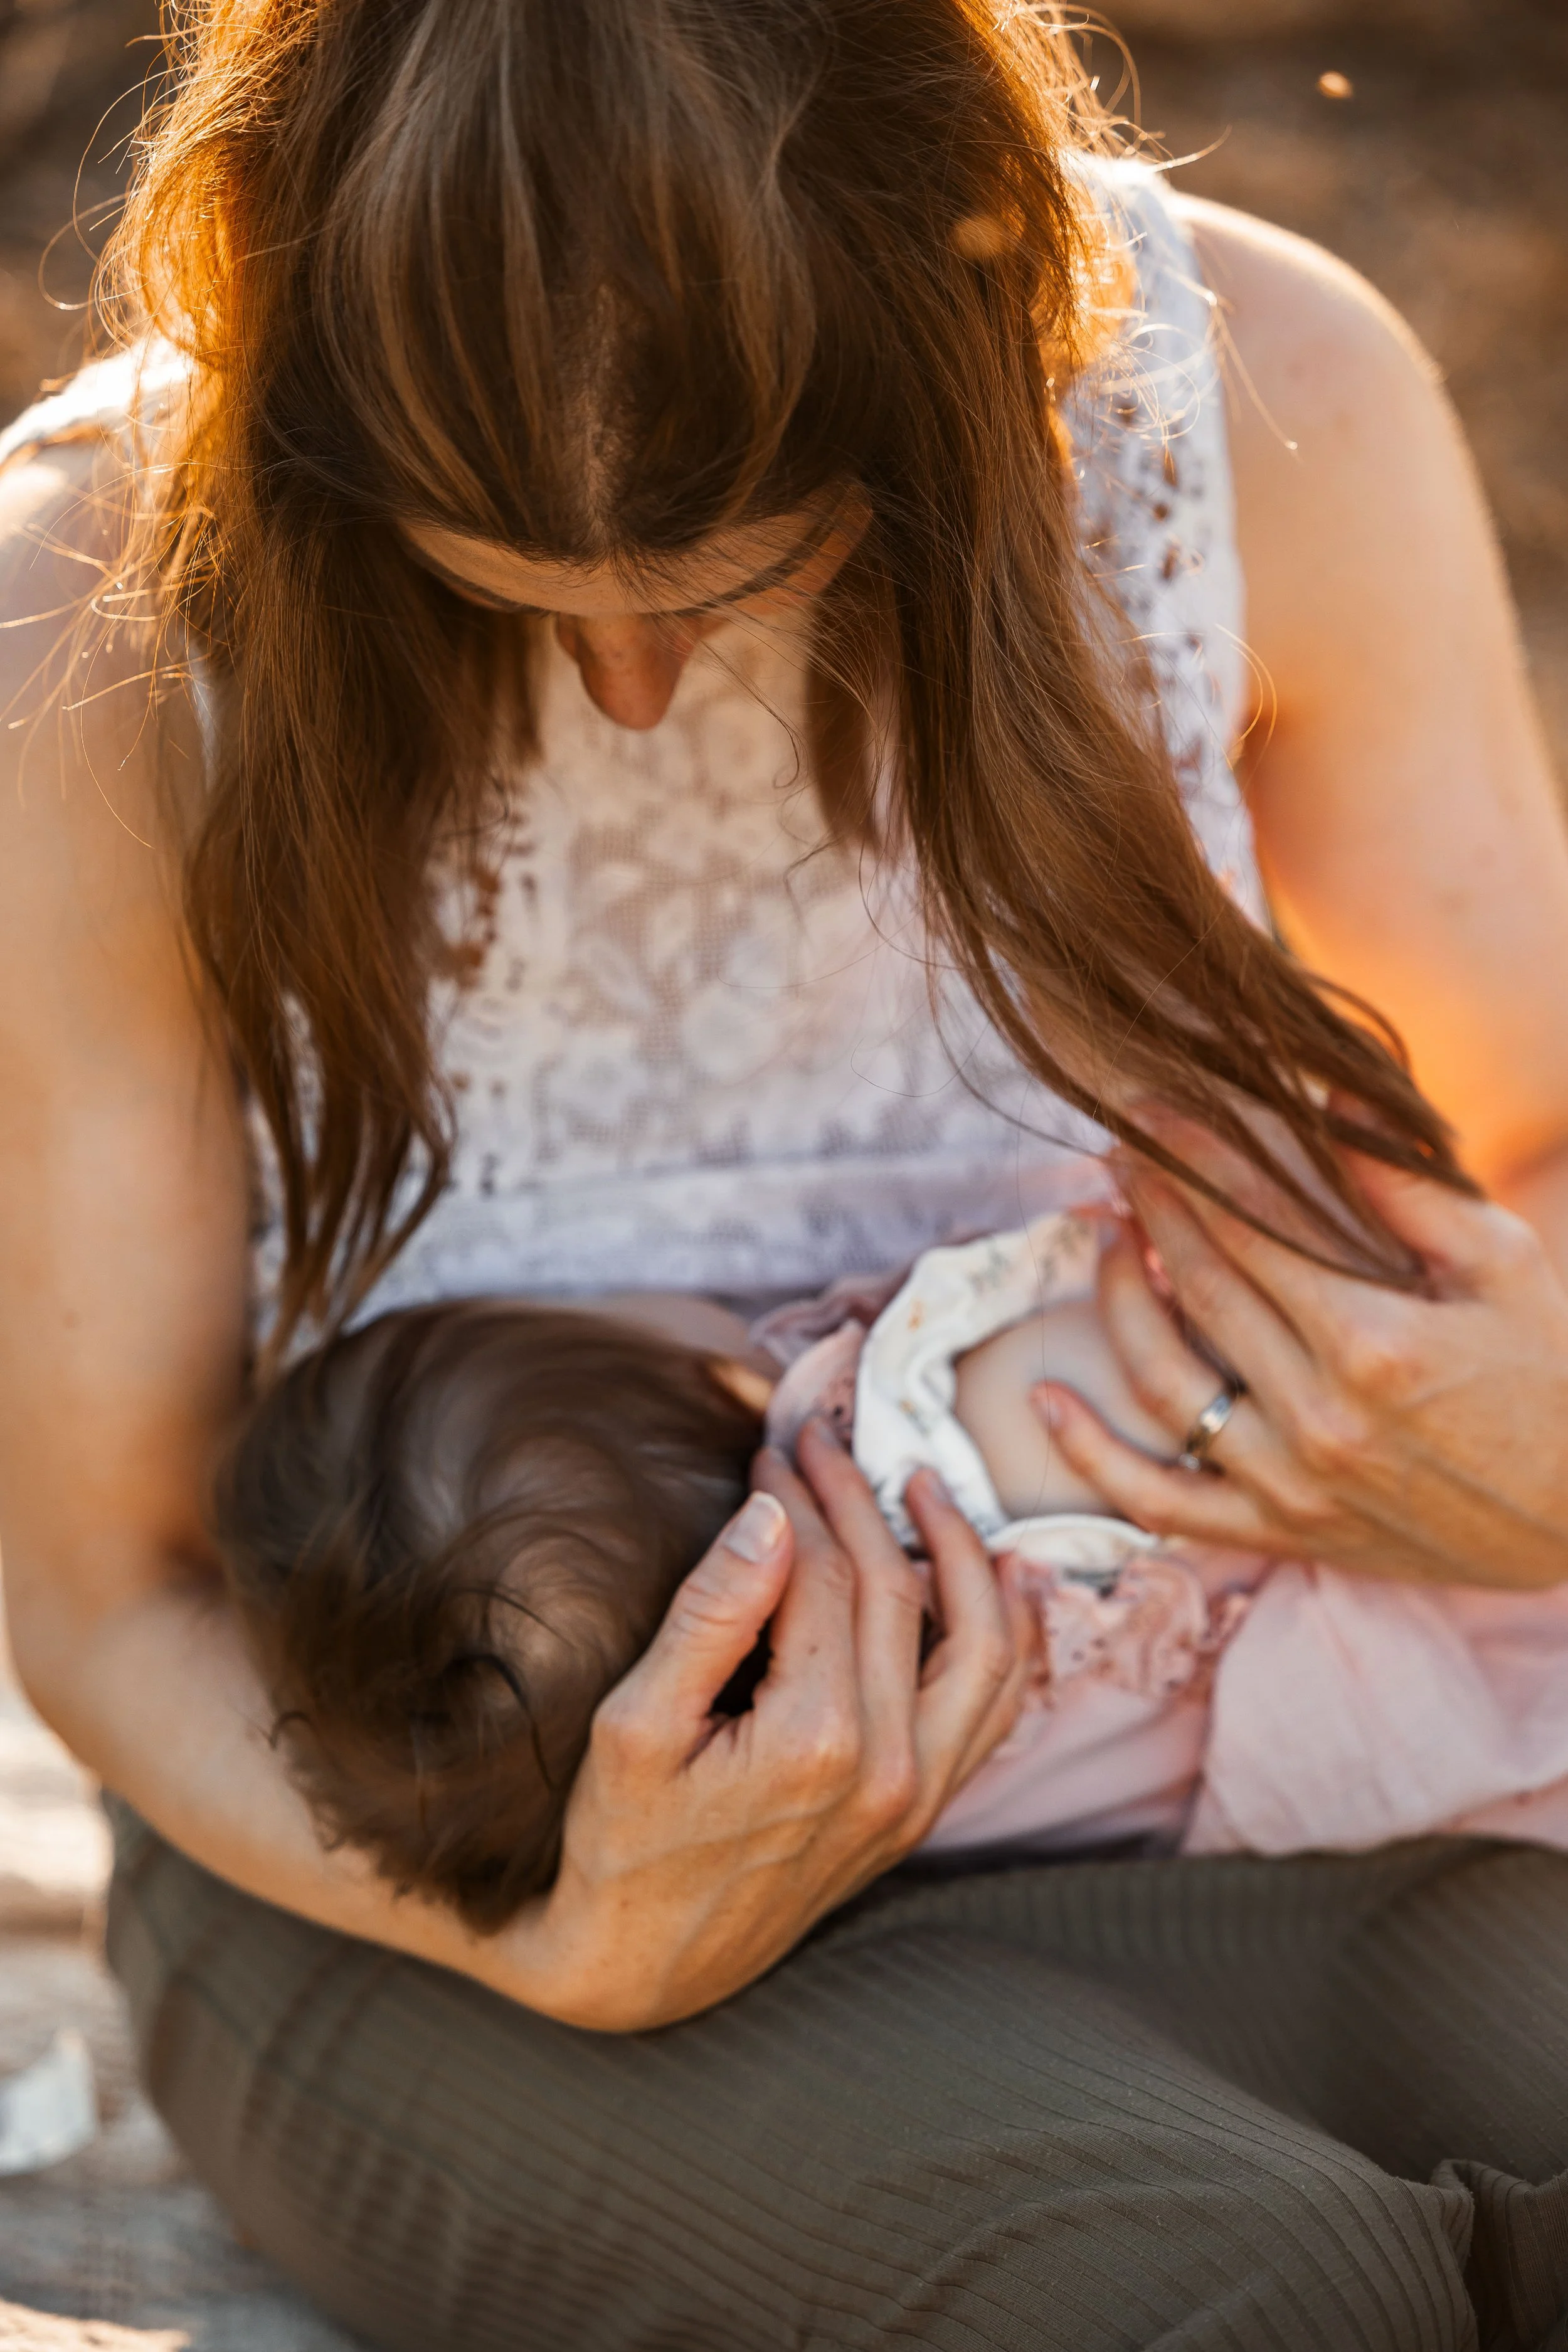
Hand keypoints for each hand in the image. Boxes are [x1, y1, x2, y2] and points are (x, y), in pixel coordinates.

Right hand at [503, 1421, 1032, 2030]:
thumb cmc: (620, 1843)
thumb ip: (710, 1615)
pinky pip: (992, 1708)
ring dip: (959, 1553)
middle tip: (819, 1441)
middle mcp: (888, 1767)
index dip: (797, 1498)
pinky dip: (1006, 1634)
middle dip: (858, 1501)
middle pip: (897, 1591)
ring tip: (923, 1484)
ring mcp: (916, 1795)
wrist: (642, 1967)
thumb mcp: (632, 1725)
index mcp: (814, 1739)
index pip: (825, 1575)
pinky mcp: (921, 1811)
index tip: (769, 1449)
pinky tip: (1001, 1579)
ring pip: (981, 1645)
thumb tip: (771, 1515)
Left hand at [1035, 1127, 1567, 1590]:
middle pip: (1200, 1288)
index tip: (1150, 1110)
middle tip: (1116, 1151)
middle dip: (1150, 1207)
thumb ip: (1402, 1185)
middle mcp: (1320, 1417)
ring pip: (1163, 1382)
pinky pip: (1163, 1504)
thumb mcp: (1501, 1262)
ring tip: (1104, 1235)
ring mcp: (1294, 1485)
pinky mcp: (1286, 1533)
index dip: (1192, 1161)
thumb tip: (1322, 1091)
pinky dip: (1094, 1457)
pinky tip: (1047, 1400)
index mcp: (1374, 1341)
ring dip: (1118, 1300)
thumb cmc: (1556, 1372)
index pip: (1250, 1226)